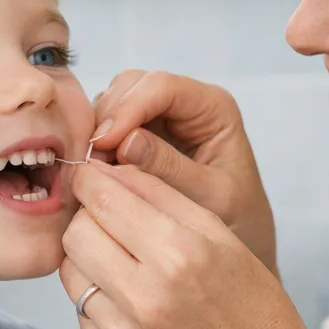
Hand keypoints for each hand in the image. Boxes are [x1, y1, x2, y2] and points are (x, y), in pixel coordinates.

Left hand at [60, 160, 317, 328]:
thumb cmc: (250, 301)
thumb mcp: (220, 235)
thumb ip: (160, 195)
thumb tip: (108, 170)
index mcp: (179, 254)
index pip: (102, 199)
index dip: (91, 180)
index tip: (94, 177)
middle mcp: (146, 296)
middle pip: (76, 233)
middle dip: (88, 217)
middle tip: (112, 219)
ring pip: (69, 272)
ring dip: (90, 257)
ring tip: (124, 261)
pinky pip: (81, 311)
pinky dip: (99, 297)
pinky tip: (132, 300)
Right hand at [91, 71, 276, 273]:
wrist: (238, 243)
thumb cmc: (238, 218)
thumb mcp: (211, 198)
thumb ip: (172, 170)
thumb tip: (125, 143)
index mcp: (213, 107)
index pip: (162, 86)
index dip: (128, 108)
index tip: (104, 142)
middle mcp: (186, 103)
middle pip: (132, 85)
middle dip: (107, 117)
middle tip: (90, 159)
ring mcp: (161, 117)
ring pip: (114, 101)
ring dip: (97, 130)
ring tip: (91, 168)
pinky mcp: (142, 136)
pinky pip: (109, 126)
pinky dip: (96, 144)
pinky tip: (93, 172)